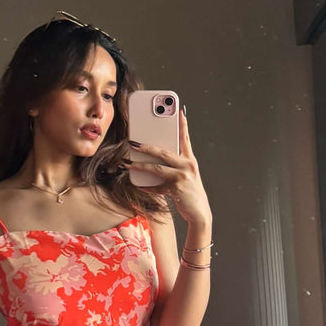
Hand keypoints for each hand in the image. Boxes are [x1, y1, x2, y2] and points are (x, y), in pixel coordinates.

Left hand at [125, 109, 210, 224]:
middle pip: (163, 152)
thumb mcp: (184, 177)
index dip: (182, 125)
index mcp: (190, 160)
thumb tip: (150, 163)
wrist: (200, 214)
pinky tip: (137, 184)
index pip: (185, 139)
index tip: (179, 111)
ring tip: (126, 162)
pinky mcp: (177, 188)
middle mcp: (188, 166)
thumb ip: (172, 168)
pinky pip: (156, 186)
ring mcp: (183, 176)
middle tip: (132, 142)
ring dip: (139, 165)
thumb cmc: (189, 194)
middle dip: (146, 146)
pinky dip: (146, 186)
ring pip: (157, 168)